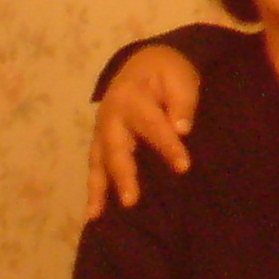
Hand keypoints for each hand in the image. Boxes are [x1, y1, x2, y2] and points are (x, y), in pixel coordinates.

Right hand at [85, 44, 201, 216]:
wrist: (143, 63)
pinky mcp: (100, 141)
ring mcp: (102, 130)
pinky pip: (95, 166)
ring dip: (98, 189)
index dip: (168, 147)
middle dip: (123, 175)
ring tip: (96, 215)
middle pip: (116, 149)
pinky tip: (94, 212)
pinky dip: (94, 188)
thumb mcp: (180, 79)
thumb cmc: (166, 73)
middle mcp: (110, 116)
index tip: (183, 167)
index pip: (153, 126)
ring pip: (97, 161)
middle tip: (131, 201)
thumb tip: (182, 129)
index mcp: (131, 98)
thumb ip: (182, 104)